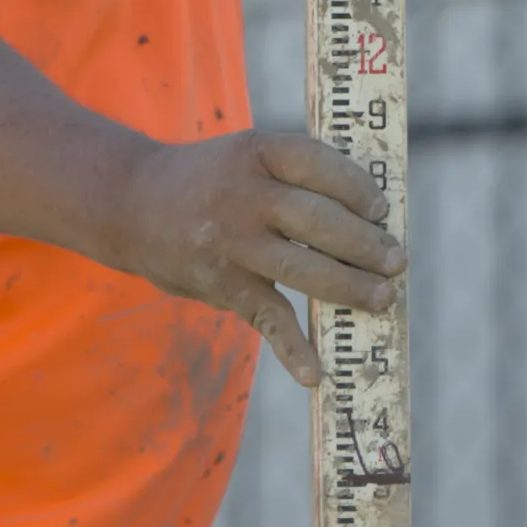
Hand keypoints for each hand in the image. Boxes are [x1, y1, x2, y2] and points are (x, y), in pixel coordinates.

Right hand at [106, 127, 404, 391]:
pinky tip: (316, 374)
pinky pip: (266, 319)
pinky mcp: (221, 285)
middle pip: (318, 220)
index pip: (318, 164)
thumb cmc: (210, 182)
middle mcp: (243, 196)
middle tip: (397, 262)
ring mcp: (231, 242)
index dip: (356, 187)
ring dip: (350, 287)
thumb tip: (370, 221)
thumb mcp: (247, 158)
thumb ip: (296, 178)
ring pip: (303, 269)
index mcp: (256, 152)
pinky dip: (292, 350)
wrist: (130, 204)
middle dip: (365, 244)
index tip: (380, 209)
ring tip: (383, 298)